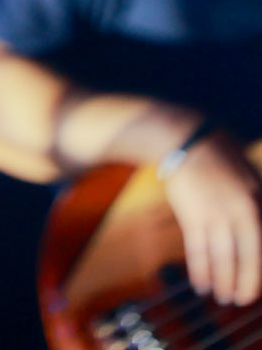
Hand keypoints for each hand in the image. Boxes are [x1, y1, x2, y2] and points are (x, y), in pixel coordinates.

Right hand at [163, 131, 261, 305]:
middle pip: (248, 259)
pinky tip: (201, 284)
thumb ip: (257, 202)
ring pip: (222, 260)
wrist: (182, 137)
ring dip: (222, 283)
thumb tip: (257, 234)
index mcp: (257, 201)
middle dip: (245, 284)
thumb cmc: (216, 154)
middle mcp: (241, 212)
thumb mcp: (247, 174)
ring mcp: (216, 214)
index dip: (258, 270)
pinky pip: (198, 252)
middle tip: (240, 300)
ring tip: (221, 297)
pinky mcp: (192, 216)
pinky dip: (200, 271)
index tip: (255, 285)